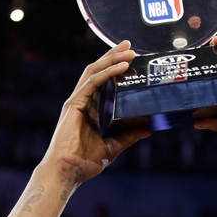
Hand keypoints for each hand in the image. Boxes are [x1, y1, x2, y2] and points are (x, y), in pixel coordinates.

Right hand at [44, 41, 149, 192]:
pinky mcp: (74, 104)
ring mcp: (78, 101)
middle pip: (99, 71)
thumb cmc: (85, 162)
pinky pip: (92, 83)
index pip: (103, 81)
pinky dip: (107, 73)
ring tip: (128, 50)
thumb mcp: (113, 147)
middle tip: (130, 44)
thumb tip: (148, 129)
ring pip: (95, 72)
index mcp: (91, 109)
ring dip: (111, 59)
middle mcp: (83, 101)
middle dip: (113, 56)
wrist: (68, 172)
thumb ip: (128, 136)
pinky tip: (120, 67)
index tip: (131, 57)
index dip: (115, 67)